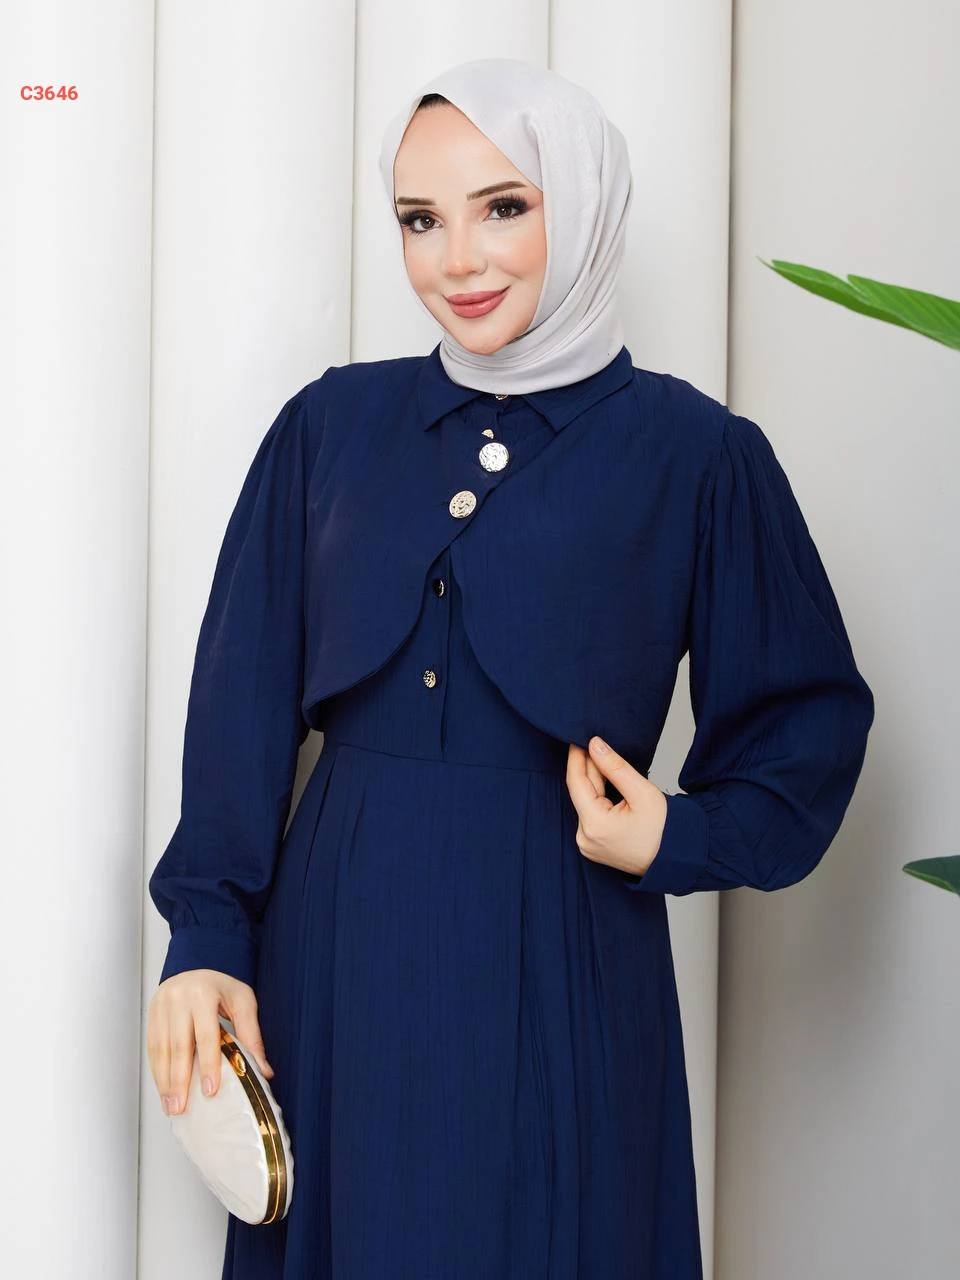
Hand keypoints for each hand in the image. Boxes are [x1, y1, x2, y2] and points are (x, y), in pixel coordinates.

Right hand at [146, 969, 273, 1117]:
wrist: (194, 968)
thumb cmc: (220, 987)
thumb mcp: (242, 1001)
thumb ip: (251, 1034)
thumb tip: (263, 1071)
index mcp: (203, 994)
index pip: (206, 1035)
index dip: (208, 1065)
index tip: (209, 1090)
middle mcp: (178, 1000)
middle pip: (178, 1046)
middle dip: (179, 1081)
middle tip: (181, 1107)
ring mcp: (161, 1008)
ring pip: (161, 1050)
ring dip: (165, 1081)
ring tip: (171, 1105)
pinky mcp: (151, 1017)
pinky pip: (152, 1048)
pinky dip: (157, 1071)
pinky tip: (163, 1089)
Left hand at [566, 737, 667, 877]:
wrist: (677, 858)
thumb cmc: (665, 829)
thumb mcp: (641, 791)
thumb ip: (614, 766)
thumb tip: (595, 745)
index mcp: (595, 825)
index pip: (576, 782)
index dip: (576, 758)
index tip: (578, 739)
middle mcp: (585, 838)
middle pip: (581, 792)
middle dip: (589, 768)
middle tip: (596, 745)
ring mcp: (588, 845)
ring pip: (586, 802)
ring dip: (594, 782)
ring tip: (605, 763)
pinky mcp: (594, 846)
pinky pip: (590, 815)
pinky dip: (597, 798)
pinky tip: (606, 784)